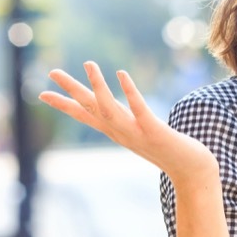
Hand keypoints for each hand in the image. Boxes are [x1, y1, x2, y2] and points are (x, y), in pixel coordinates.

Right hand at [39, 61, 217, 184]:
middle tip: (51, 72)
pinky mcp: (155, 132)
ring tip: (88, 63)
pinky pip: (139, 110)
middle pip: (91, 110)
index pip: (87, 117)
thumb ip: (133, 125)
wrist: (193, 173)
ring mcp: (137, 133)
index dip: (65, 106)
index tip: (42, 94)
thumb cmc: (172, 153)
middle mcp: (122, 133)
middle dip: (71, 91)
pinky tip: (121, 74)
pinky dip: (129, 92)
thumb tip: (123, 115)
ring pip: (109, 109)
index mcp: (118, 132)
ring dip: (98, 87)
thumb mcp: (145, 136)